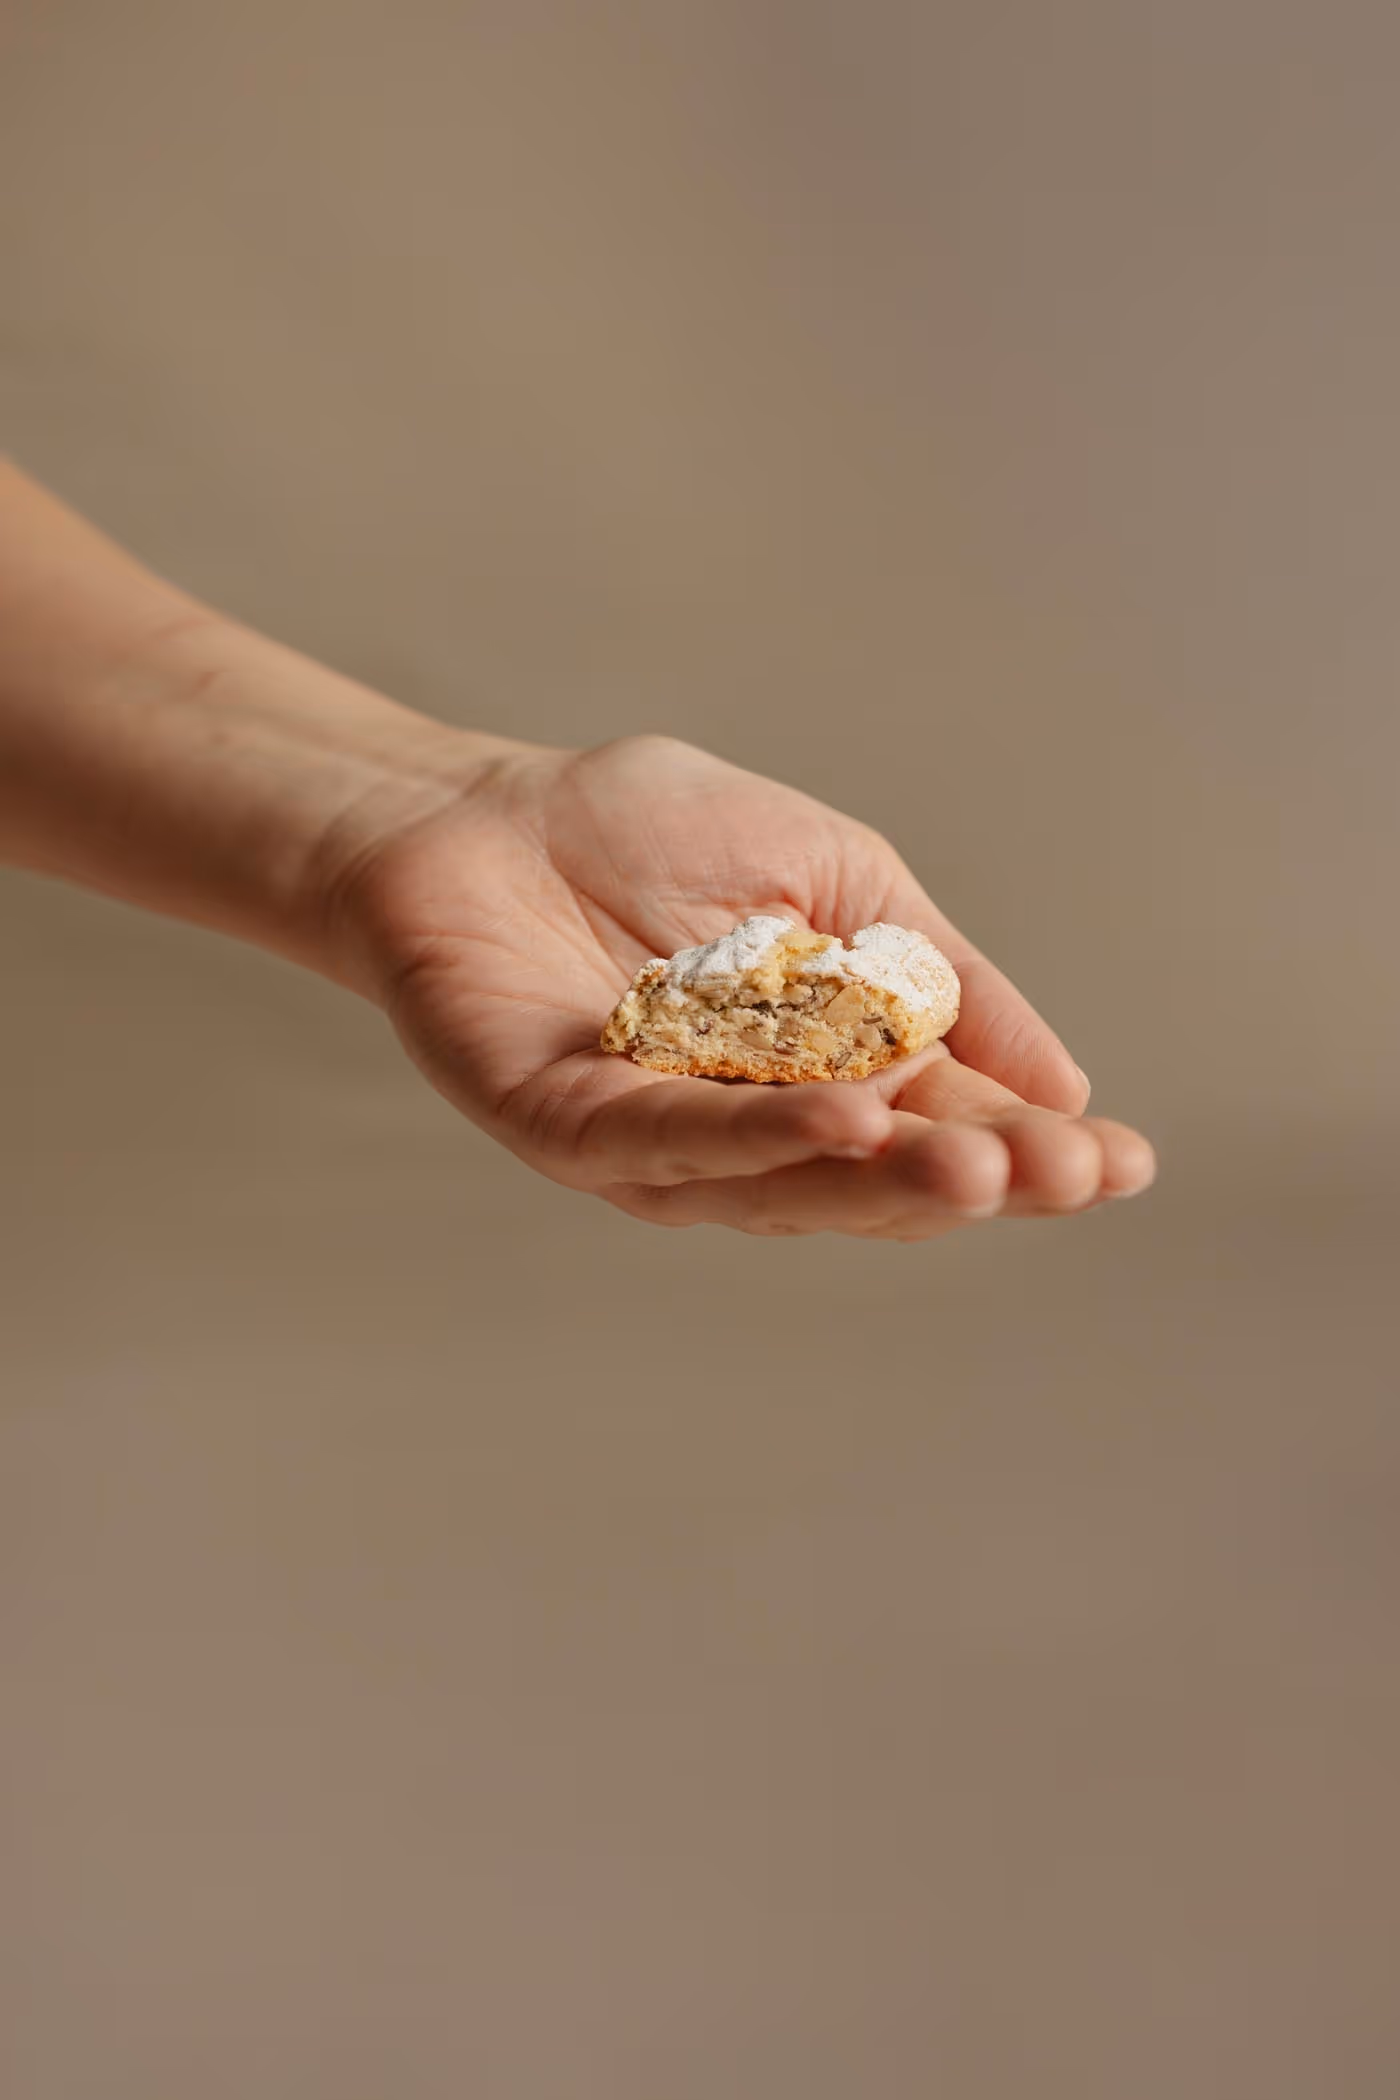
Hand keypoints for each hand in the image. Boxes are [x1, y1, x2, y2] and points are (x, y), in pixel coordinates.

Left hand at [334, 734, 1155, 1238]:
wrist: (485, 808)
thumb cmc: (651, 834)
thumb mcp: (841, 880)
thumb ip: (941, 976)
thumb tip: (1066, 1088)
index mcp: (825, 1077)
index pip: (944, 1132)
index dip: (1034, 1154)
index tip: (1124, 1159)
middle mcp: (751, 1133)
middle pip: (876, 1184)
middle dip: (977, 1181)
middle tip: (1062, 1173)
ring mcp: (656, 1144)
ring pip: (783, 1188)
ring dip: (883, 1179)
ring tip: (978, 1162)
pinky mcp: (565, 1127)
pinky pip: (670, 1144)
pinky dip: (760, 1137)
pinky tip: (849, 1117)